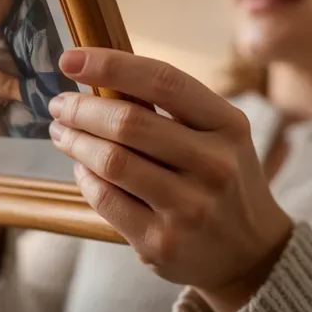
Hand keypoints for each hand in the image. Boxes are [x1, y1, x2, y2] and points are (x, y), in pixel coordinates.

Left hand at [47, 48, 292, 311]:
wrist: (252, 252)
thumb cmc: (222, 179)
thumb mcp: (219, 135)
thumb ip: (172, 108)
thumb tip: (101, 77)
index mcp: (228, 125)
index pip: (163, 81)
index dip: (111, 65)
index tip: (70, 59)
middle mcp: (214, 164)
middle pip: (130, 123)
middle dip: (82, 109)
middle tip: (60, 105)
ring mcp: (189, 207)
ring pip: (113, 161)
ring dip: (76, 142)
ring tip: (63, 133)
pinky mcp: (163, 242)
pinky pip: (106, 200)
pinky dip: (85, 179)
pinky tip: (82, 169)